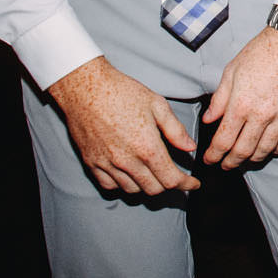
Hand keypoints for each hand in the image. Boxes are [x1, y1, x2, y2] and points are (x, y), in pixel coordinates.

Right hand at [47, 56, 199, 194]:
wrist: (84, 87)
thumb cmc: (121, 92)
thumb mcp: (157, 104)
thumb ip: (175, 130)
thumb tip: (190, 147)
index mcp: (147, 147)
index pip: (171, 179)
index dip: (186, 184)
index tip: (193, 183)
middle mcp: (127, 161)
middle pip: (153, 189)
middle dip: (168, 185)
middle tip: (173, 175)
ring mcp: (107, 164)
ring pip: (132, 190)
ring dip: (146, 185)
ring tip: (152, 172)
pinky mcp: (91, 163)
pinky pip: (109, 185)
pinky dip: (122, 184)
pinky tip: (128, 173)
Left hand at [202, 26, 277, 166]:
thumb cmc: (260, 52)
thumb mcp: (231, 71)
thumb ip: (220, 99)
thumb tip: (210, 119)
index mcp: (241, 104)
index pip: (224, 139)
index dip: (214, 154)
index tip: (210, 159)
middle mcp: (261, 114)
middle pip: (243, 150)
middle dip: (231, 162)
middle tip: (226, 165)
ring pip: (266, 149)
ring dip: (253, 159)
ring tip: (246, 160)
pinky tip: (271, 149)